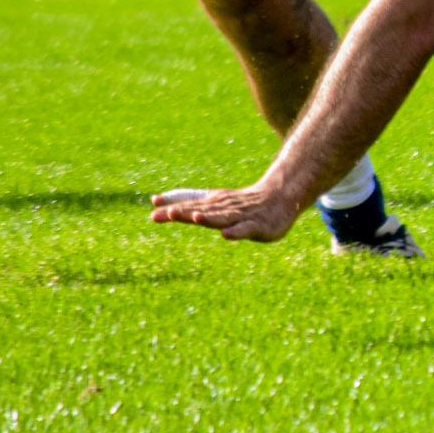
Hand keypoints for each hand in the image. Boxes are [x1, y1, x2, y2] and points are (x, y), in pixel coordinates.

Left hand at [149, 182, 300, 240]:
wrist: (279, 197)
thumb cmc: (241, 201)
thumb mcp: (212, 200)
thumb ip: (185, 200)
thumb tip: (154, 200)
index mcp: (213, 203)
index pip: (190, 205)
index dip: (172, 209)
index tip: (154, 210)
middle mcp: (224, 208)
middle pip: (203, 210)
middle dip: (187, 212)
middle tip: (170, 213)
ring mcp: (241, 216)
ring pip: (223, 218)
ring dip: (209, 218)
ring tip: (196, 217)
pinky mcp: (257, 226)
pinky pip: (245, 229)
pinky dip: (236, 231)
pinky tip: (226, 234)